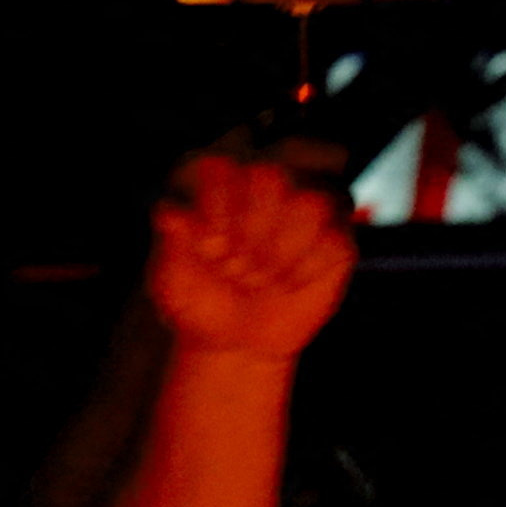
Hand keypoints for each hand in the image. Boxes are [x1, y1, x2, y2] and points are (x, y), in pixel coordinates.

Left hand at [145, 149, 352, 362]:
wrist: (235, 342)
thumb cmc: (198, 302)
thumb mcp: (172, 279)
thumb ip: (172, 244)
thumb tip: (169, 213)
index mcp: (215, 181)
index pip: (221, 164)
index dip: (217, 207)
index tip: (210, 250)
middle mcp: (261, 185)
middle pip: (271, 174)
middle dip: (253, 230)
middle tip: (234, 270)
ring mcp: (303, 210)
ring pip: (313, 202)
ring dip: (282, 251)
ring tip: (261, 280)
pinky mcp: (336, 241)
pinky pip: (336, 240)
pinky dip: (308, 269)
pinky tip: (288, 286)